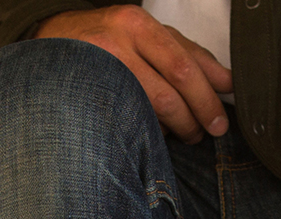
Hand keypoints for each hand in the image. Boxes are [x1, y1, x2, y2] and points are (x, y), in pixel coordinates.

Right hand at [33, 6, 231, 142]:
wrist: (52, 42)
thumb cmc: (111, 39)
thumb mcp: (150, 35)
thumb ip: (190, 54)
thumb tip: (228, 83)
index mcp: (138, 24)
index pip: (183, 67)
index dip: (207, 98)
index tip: (221, 119)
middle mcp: (116, 45)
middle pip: (169, 94)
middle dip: (194, 118)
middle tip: (206, 132)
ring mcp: (99, 74)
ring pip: (150, 114)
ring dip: (176, 129)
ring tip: (185, 133)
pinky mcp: (88, 100)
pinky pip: (129, 124)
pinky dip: (151, 133)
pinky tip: (156, 132)